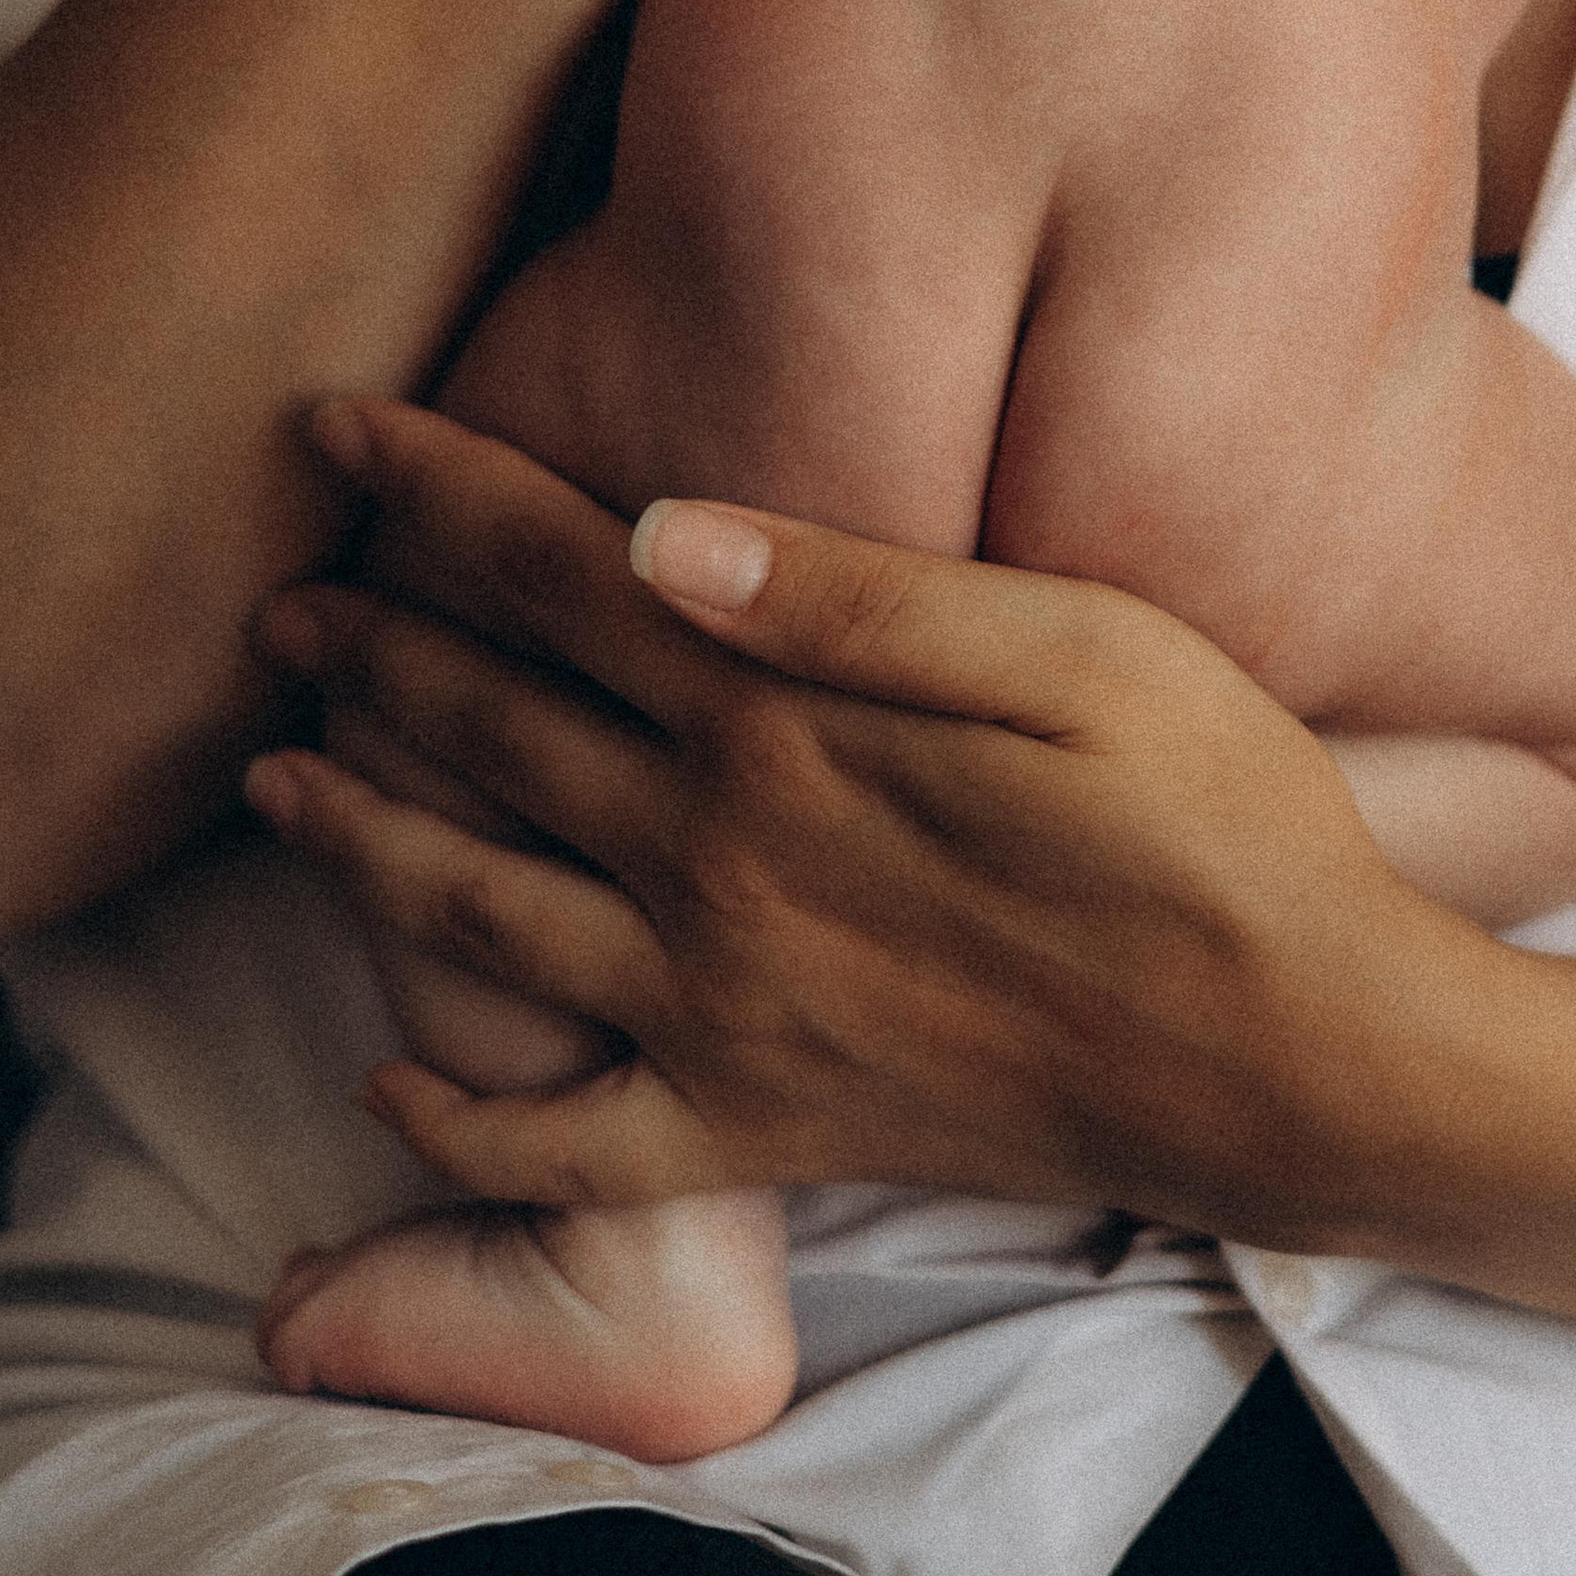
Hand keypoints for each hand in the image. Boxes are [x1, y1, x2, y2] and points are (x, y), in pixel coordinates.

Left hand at [245, 398, 1490, 1235]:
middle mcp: (719, 869)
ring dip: (359, 843)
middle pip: (491, 731)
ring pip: (477, 920)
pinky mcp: (765, 1130)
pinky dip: (459, 1125)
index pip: (564, 577)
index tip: (333, 428)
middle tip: (275, 600)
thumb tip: (661, 528)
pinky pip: (566, 1147)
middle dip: (368, 649)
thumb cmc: (1224, 826)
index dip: (435, 494)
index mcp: (788, 729)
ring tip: (269, 788)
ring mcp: (726, 1014)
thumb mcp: (1080, 654)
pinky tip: (392, 1082)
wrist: (1306, 1066)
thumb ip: (860, 595)